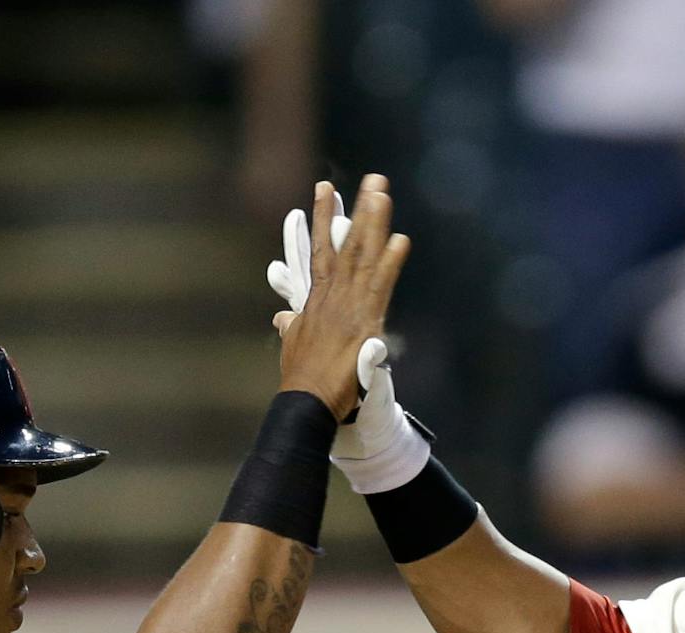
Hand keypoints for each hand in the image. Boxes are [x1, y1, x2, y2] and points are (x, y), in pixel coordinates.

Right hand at [268, 190, 429, 491]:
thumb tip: (282, 316)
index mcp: (316, 299)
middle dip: (359, 208)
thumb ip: (291, 327)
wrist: (306, 401)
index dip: (322, 218)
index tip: (324, 187)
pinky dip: (391, 263)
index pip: (320, 249)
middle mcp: (332, 295)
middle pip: (346, 243)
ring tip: (383, 192)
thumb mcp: (292, 345)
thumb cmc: (300, 379)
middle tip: (374, 178)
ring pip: (362, 255)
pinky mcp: (364, 322)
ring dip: (374, 223)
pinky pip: (380, 286)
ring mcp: (348, 306)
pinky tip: (402, 240)